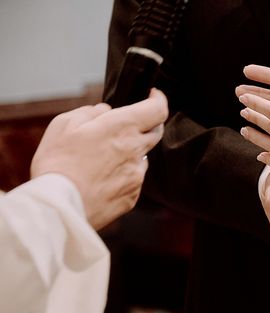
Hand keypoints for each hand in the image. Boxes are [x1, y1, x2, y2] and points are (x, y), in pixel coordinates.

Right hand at [31, 88, 168, 229]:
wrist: (60, 206)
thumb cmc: (58, 164)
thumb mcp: (64, 124)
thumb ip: (90, 113)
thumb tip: (106, 111)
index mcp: (121, 128)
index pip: (157, 110)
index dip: (159, 100)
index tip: (153, 95)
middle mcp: (135, 150)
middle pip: (155, 132)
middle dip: (146, 124)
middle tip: (126, 125)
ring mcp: (137, 175)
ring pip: (143, 157)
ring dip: (131, 152)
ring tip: (102, 159)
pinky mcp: (133, 195)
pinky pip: (134, 179)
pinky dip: (123, 174)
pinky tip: (102, 178)